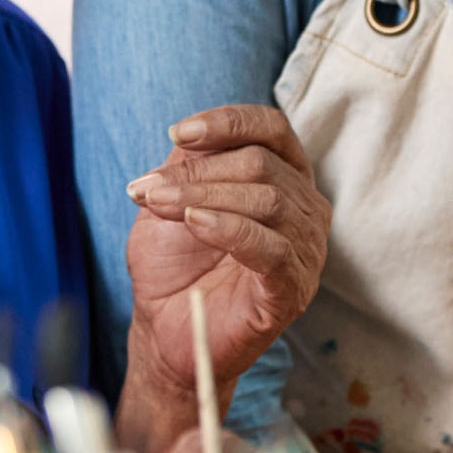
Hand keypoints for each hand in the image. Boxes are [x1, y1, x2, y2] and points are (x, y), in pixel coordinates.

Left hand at [119, 105, 330, 452]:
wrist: (167, 330)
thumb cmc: (177, 265)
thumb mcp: (173, 201)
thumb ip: (186, 166)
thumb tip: (185, 141)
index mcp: (284, 178)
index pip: (273, 129)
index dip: (229, 122)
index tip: (178, 134)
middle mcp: (304, 208)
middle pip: (262, 164)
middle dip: (199, 171)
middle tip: (148, 189)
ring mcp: (305, 249)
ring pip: (269, 200)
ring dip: (204, 197)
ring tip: (159, 206)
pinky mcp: (293, 288)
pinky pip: (271, 249)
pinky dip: (231, 229)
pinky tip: (195, 223)